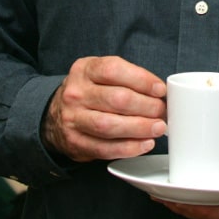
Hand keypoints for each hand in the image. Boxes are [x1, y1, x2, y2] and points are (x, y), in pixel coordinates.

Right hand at [41, 55, 166, 161]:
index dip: (142, 80)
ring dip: (140, 128)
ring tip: (158, 128)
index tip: (160, 89)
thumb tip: (160, 93)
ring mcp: (73, 119)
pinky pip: (105, 148)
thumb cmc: (89, 93)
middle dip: (146, 106)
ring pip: (110, 125)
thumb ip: (127, 79)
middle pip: (117, 99)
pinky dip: (129, 148)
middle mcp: (76, 93)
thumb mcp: (100, 75)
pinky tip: (144, 143)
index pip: (114, 70)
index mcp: (85, 70)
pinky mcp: (75, 142)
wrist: (56, 116)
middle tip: (162, 111)